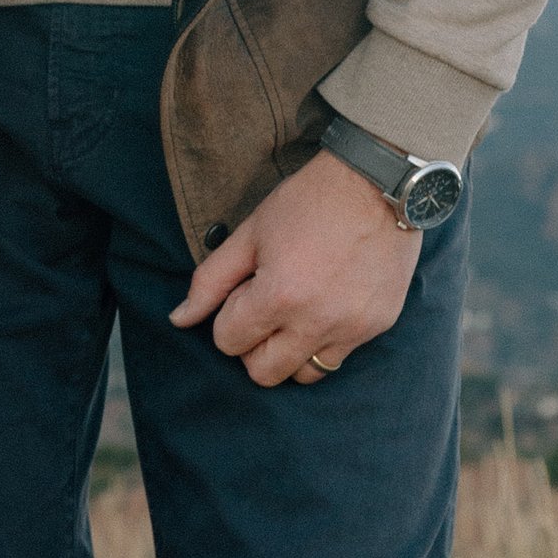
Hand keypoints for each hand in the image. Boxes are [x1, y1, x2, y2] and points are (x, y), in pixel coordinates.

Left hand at [168, 152, 419, 386]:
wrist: (378, 183)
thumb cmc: (308, 202)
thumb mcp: (250, 234)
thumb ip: (210, 282)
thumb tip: (179, 319)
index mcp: (279, 296)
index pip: (229, 342)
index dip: (229, 318)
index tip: (245, 291)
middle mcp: (318, 321)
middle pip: (264, 373)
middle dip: (252, 347)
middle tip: (264, 311)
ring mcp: (353, 328)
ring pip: (304, 375)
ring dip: (289, 353)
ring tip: (295, 314)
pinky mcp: (378, 325)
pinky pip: (340, 357)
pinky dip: (324, 342)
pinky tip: (325, 306)